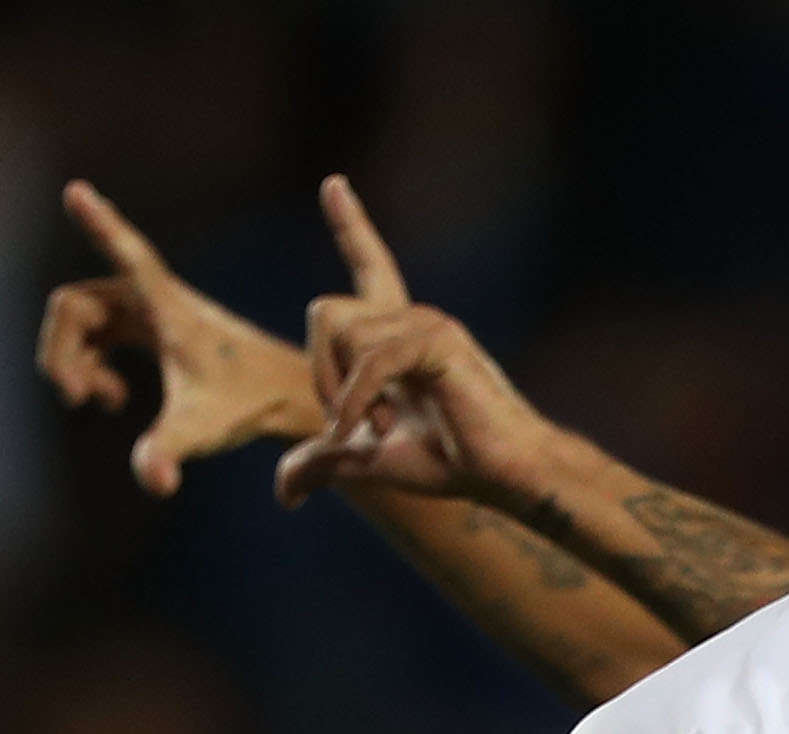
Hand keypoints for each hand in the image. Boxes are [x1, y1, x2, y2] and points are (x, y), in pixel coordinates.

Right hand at [36, 180, 320, 495]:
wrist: (284, 399)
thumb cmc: (248, 405)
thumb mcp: (203, 427)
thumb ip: (169, 450)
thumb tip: (153, 482)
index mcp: (168, 307)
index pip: (127, 255)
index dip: (100, 226)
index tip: (76, 190)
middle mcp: (154, 299)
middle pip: (75, 305)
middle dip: (62, 351)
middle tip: (79, 398)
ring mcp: (148, 311)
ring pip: (80, 319)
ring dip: (73, 360)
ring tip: (100, 401)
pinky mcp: (149, 328)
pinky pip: (95, 331)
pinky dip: (88, 363)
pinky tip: (112, 400)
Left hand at [273, 175, 563, 511]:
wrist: (504, 476)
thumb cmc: (449, 464)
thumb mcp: (368, 461)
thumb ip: (324, 461)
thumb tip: (284, 494)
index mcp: (397, 333)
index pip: (369, 264)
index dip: (350, 224)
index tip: (332, 183)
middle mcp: (412, 316)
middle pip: (324, 312)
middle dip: (319, 374)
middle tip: (347, 427)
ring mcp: (426, 322)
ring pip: (340, 331)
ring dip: (342, 392)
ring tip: (379, 429)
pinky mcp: (437, 339)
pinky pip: (370, 359)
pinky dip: (359, 400)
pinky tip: (378, 428)